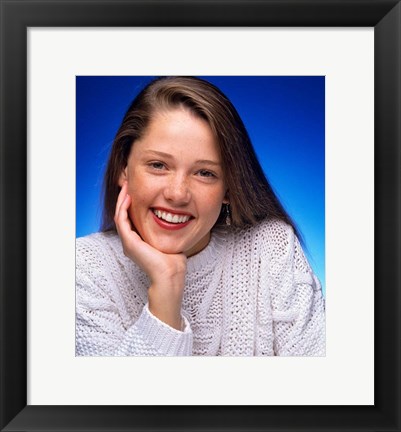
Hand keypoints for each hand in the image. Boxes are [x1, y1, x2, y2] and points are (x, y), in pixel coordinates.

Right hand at [114, 182, 186, 329]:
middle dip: (125, 197)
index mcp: (138, 241)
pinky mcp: (129, 242)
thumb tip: (178, 219)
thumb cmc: (173, 261)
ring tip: (127, 186)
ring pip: (119, 215)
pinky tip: (128, 197)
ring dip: (122, 199)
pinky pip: (121, 220)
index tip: (138, 189)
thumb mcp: (169, 240)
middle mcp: (130, 241)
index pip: (131, 217)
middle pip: (123, 214)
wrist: (170, 275)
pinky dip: (123, 207)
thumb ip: (169, 230)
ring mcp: (128, 242)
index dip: (132, 202)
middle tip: (129, 182)